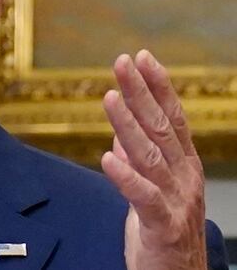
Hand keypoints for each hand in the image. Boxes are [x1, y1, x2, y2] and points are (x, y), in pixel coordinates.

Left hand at [101, 51, 205, 269]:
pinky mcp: (163, 227)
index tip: (142, 57)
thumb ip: (139, 161)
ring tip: (110, 96)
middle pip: (161, 128)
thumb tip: (120, 132)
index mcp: (184, 166)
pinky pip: (144, 198)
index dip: (158, 87)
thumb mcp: (150, 189)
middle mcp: (184, 178)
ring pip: (150, 156)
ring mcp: (176, 202)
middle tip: (122, 62)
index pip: (172, 118)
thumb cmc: (164, 234)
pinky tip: (107, 157)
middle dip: (141, 92)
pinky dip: (125, 177)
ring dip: (128, 124)